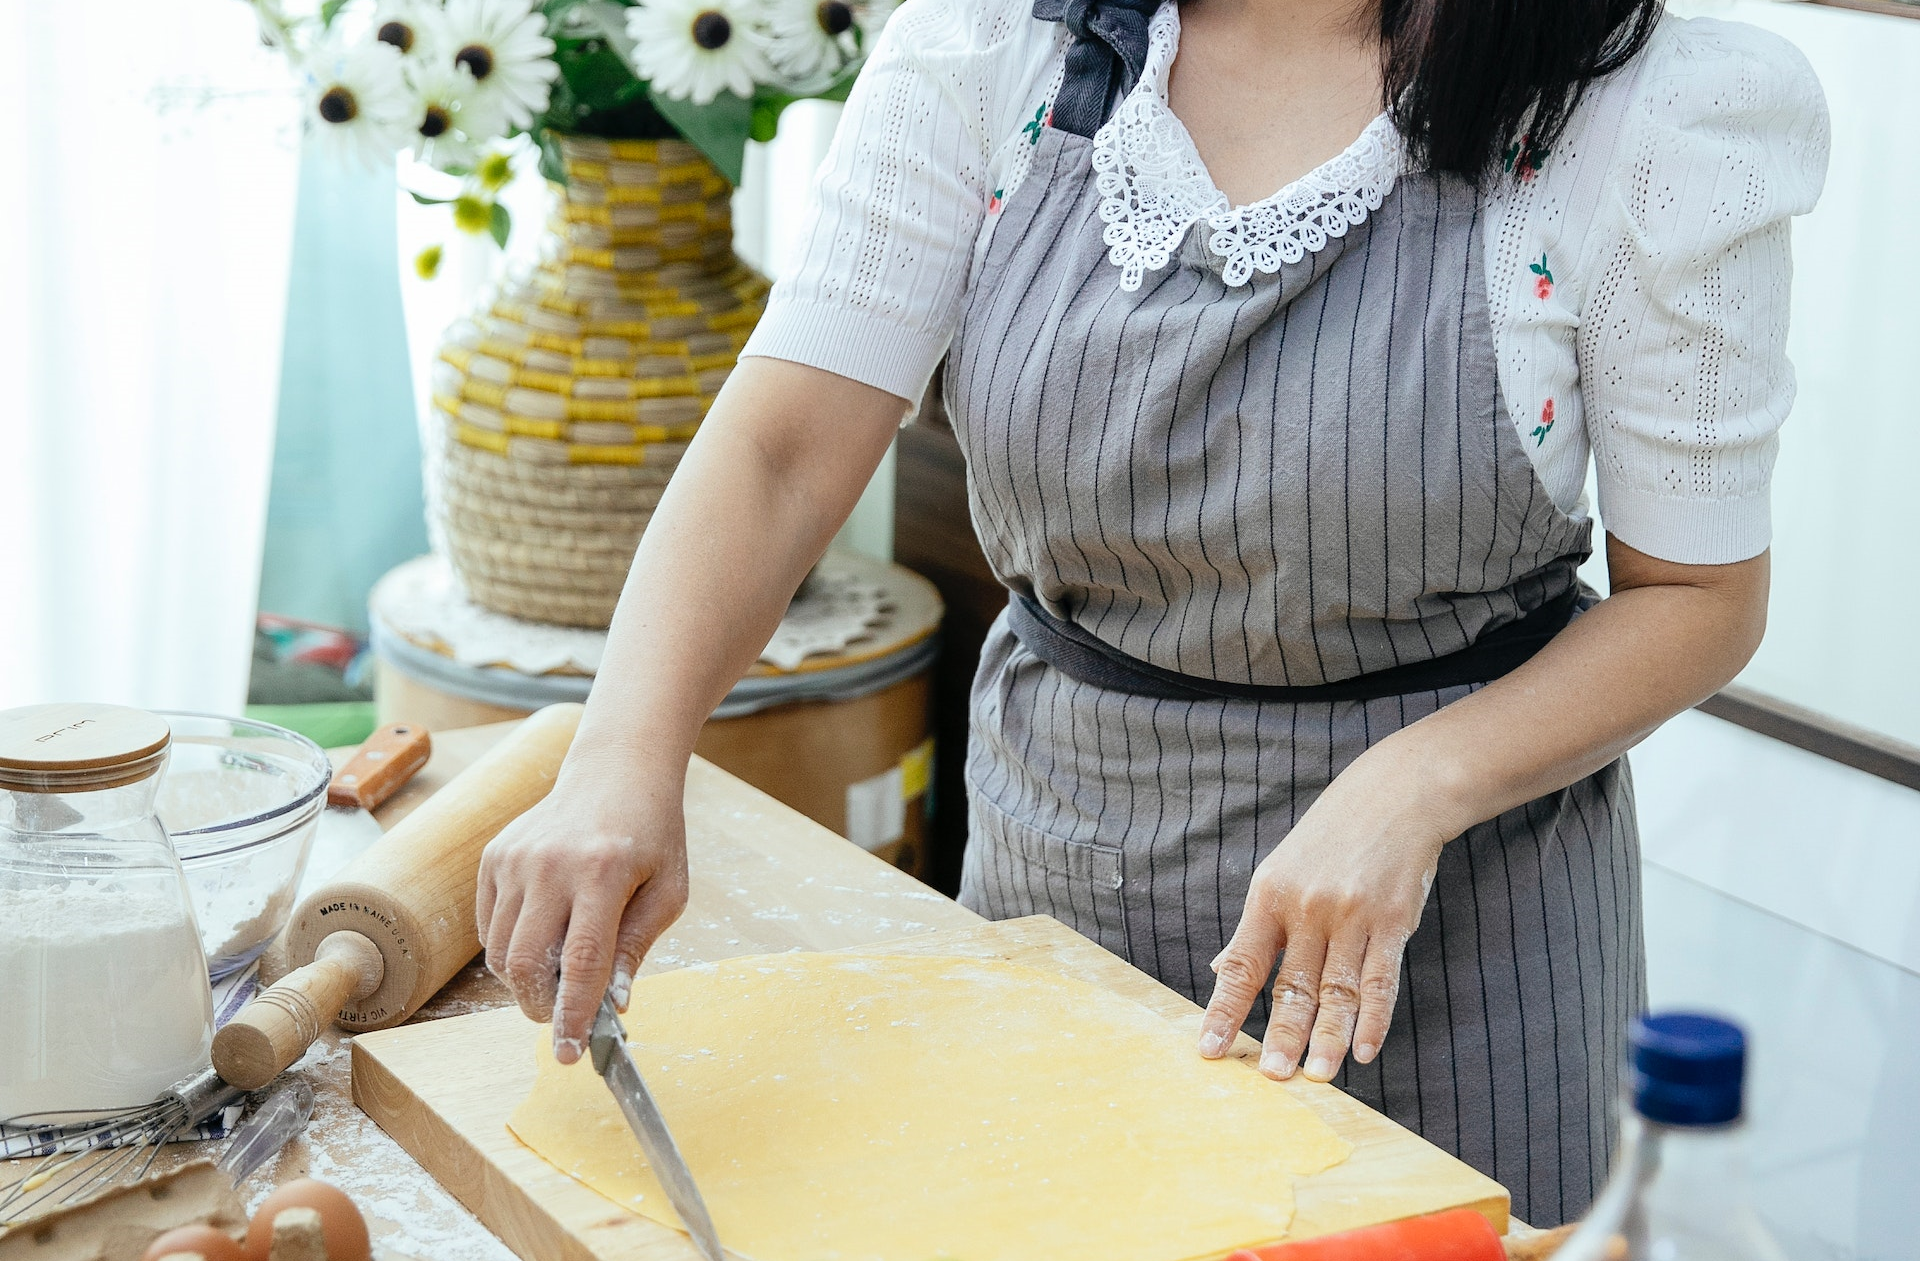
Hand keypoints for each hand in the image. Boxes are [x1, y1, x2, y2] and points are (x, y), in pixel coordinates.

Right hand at [476, 760, 689, 1064]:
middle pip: (527, 963)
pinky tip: (542, 937)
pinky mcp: (494, 857)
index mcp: (603, 872)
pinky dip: (510, 950)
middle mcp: (551, 864)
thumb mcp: (668, 891)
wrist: (617, 772)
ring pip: (500, 952)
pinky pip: (489, 927)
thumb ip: (636, 947)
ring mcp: (516, 859)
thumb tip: (611, 1004)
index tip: (571, 1055)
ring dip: (525, 983)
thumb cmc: (652, 834)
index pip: (581, 961)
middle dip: (541, 1007)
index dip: (574, 1015)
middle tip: (562, 1017)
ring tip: (557, 976)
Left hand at [1197, 747, 1451, 1081]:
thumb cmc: (1329, 840)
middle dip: (1281, 1034)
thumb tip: (1219, 971)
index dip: (1224, 1009)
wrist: (1394, 796)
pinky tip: (1366, 1050)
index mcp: (1270, 896)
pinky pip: (1382, 979)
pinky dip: (1375, 1019)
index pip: (1242, 964)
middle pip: (1293, 984)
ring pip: (1338, 989)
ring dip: (1328, 1037)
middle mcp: (1308, 908)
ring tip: (1317, 1075)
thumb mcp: (1280, 872)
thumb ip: (1257, 928)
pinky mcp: (1394, 921)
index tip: (1209, 1048)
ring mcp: (1353, 915)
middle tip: (1272, 1076)